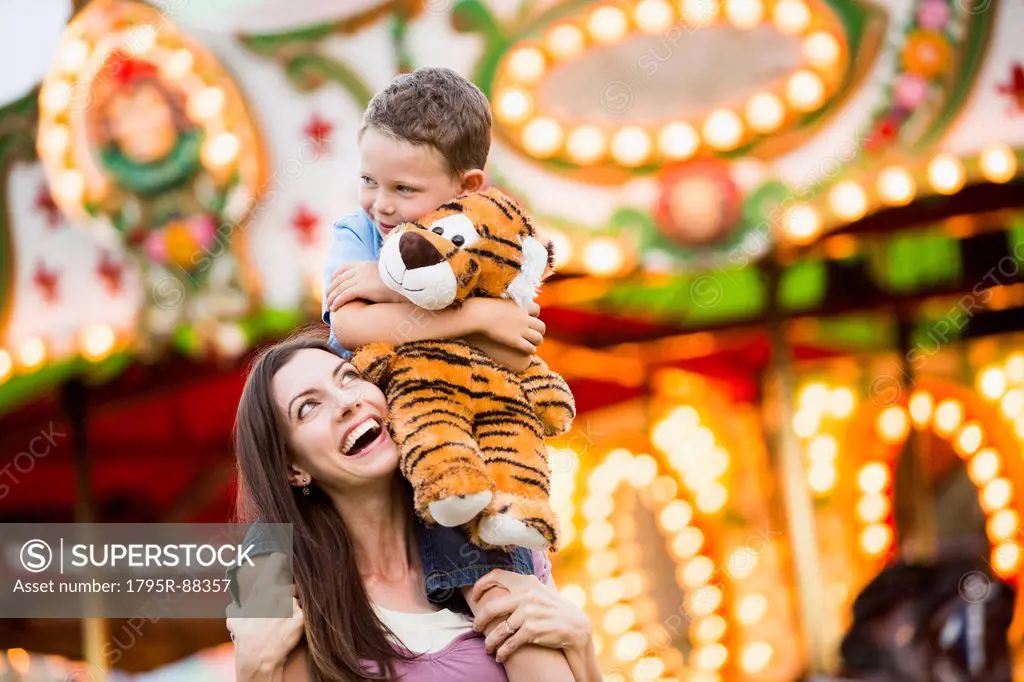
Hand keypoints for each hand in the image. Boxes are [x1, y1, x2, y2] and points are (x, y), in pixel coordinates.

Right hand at [226, 554, 303, 674]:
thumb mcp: (234, 620)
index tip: (281, 557)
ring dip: (292, 608)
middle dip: (286, 595)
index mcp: (262, 591)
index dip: (279, 560)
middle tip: (280, 608)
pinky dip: (298, 619)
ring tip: (283, 622)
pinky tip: (290, 628)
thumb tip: (234, 605)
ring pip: (295, 601)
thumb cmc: (245, 638)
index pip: (275, 564)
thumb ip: (235, 608)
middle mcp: (277, 594)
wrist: (259, 657)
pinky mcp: (300, 618)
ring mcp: (291, 606)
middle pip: (289, 587)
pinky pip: (302, 613)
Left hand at [326, 262, 402, 310]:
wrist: (409, 284)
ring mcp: (362, 277)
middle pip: (339, 279)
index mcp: (366, 264)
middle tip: (327, 299)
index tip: (331, 284)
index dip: (335, 276)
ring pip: (340, 288)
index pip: (344, 268)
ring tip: (329, 308)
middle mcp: (362, 269)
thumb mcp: (387, 277)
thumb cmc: (401, 285)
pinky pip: (345, 295)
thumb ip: (377, 278)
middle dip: (331, 289)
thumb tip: (376, 286)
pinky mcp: (363, 287)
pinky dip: (338, 302)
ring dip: (332, 298)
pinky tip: (334, 309)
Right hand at [466, 299, 544, 354]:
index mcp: (521, 306)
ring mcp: (521, 330)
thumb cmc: (483, 305)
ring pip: (538, 338)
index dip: (535, 314)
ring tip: (533, 344)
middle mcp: (524, 318)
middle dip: (540, 330)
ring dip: (537, 341)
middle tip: (534, 333)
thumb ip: (502, 302)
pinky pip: (530, 348)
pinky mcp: (515, 341)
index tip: (529, 317)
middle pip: (541, 326)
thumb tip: (497, 301)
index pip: (537, 309)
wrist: (480, 314)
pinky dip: (531, 350)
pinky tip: (528, 351)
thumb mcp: (497, 300)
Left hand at [470, 569, 591, 663]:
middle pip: (491, 608)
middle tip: (476, 629)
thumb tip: (499, 585)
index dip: (480, 585)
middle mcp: (526, 595)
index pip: (496, 576)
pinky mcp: (532, 630)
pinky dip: (502, 652)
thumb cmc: (555, 609)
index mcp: (527, 582)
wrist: (576, 627)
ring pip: (499, 630)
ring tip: (488, 648)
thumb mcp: (540, 590)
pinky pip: (509, 643)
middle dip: (479, 621)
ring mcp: (529, 613)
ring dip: (490, 642)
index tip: (474, 597)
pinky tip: (500, 656)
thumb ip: (523, 587)